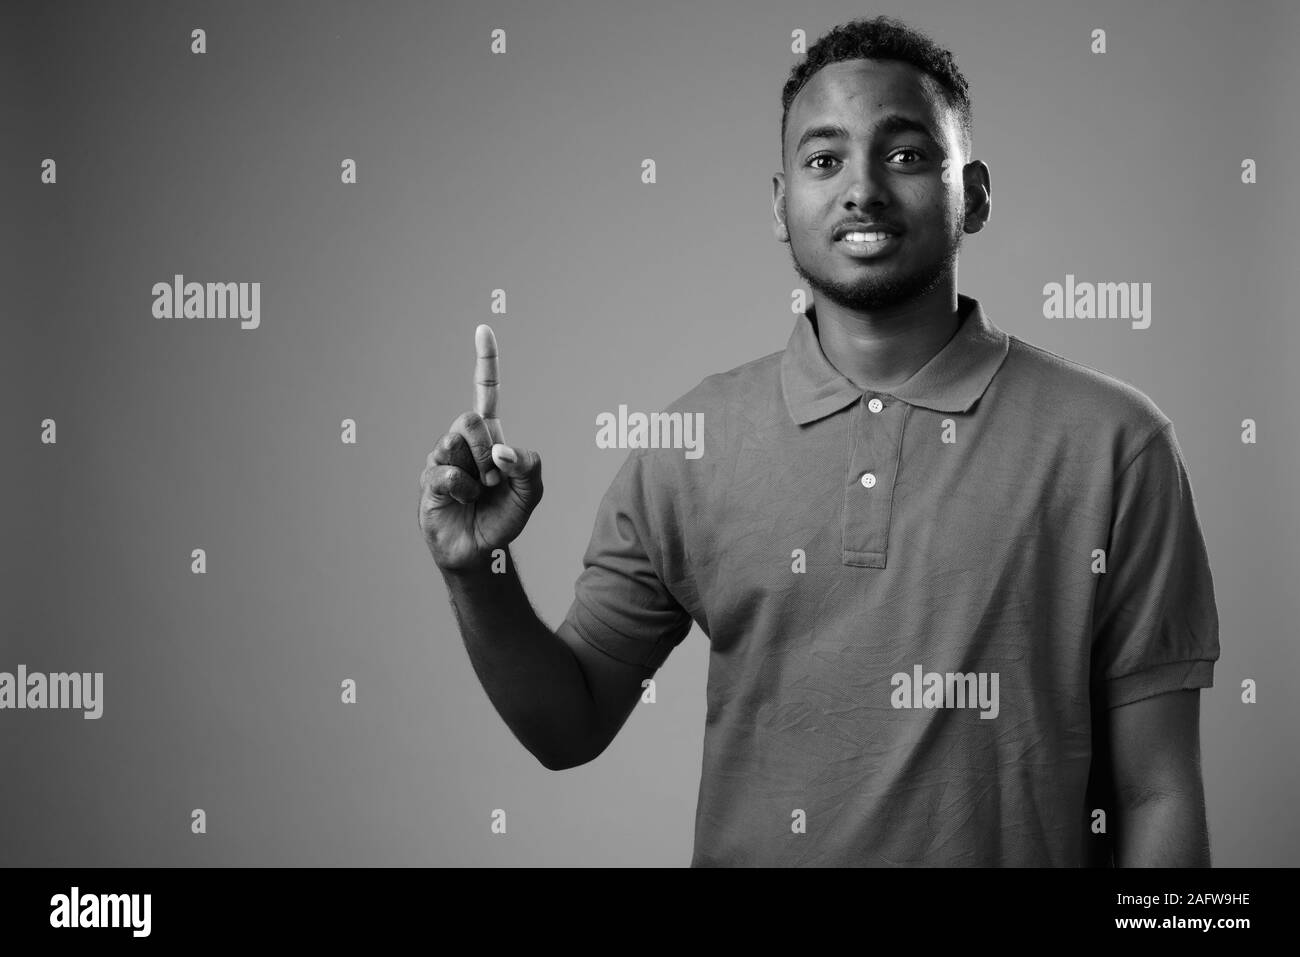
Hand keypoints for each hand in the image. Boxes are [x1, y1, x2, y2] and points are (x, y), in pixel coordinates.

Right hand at [419, 324, 543, 571]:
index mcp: (490, 436)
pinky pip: (447, 474)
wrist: (481, 551)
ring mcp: (442, 459)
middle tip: (493, 479)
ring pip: (457, 444)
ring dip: (478, 475)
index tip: (483, 328)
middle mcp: (462, 442)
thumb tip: (500, 451)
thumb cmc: (504, 517)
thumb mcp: (531, 492)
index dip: (486, 361)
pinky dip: (463, 491)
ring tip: (478, 493)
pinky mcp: (428, 480)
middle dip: (488, 449)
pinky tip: (462, 501)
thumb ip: (528, 466)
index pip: (486, 391)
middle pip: (471, 418)